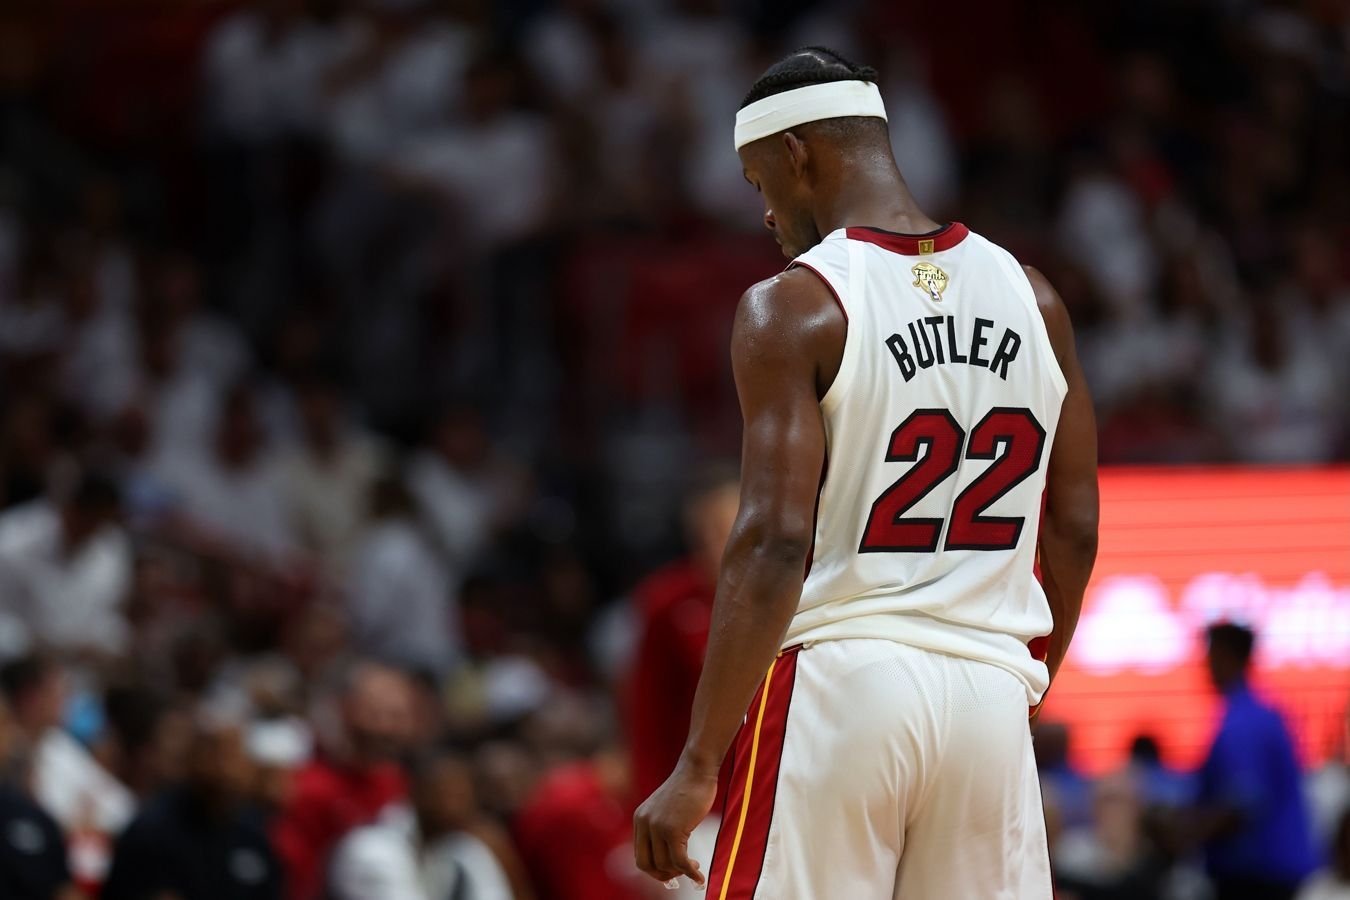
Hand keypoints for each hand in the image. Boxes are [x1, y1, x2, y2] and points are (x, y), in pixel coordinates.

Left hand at [633, 760, 717, 886]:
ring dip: (680, 871)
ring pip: (664, 864)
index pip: (640, 856)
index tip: (671, 871)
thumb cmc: (689, 789)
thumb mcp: (667, 810)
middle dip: (663, 874)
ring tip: (694, 866)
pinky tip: (699, 875)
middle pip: (646, 864)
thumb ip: (661, 830)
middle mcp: (644, 823)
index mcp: (640, 819)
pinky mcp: (672, 830)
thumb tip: (668, 861)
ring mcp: (657, 827)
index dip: (655, 869)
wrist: (697, 770)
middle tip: (680, 873)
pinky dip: (690, 872)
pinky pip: (679, 861)